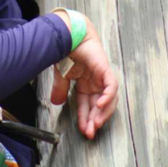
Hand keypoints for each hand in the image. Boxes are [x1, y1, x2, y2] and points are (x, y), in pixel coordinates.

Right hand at [50, 12, 117, 138]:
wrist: (68, 34)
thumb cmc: (66, 50)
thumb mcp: (60, 75)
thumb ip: (60, 89)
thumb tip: (56, 102)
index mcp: (84, 83)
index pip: (86, 105)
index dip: (84, 118)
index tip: (83, 130)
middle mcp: (94, 82)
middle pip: (98, 106)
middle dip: (94, 120)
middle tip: (90, 132)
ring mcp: (101, 76)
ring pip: (108, 100)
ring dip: (102, 113)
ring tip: (94, 124)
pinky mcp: (105, 70)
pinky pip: (111, 87)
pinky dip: (107, 97)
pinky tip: (100, 106)